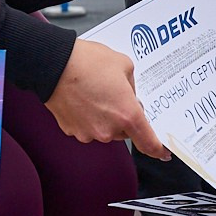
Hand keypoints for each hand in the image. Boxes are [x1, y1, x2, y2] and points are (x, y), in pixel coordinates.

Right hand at [46, 38, 166, 157]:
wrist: (53, 64)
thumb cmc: (87, 63)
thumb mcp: (124, 66)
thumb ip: (133, 86)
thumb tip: (130, 96)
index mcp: (128, 115)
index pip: (148, 143)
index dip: (157, 150)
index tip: (162, 152)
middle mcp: (109, 130)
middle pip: (125, 132)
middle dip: (124, 118)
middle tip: (115, 96)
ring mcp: (89, 133)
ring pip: (105, 130)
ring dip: (105, 117)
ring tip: (95, 92)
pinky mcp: (72, 131)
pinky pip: (87, 127)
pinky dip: (88, 117)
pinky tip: (83, 98)